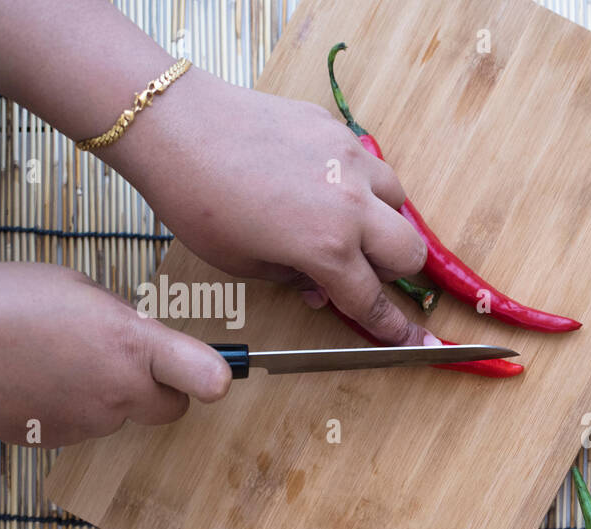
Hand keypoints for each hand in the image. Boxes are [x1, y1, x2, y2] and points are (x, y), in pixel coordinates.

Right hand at [0, 263, 231, 446]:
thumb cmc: (4, 302)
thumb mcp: (78, 289)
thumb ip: (123, 320)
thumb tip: (138, 336)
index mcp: (131, 344)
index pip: (204, 376)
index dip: (218, 377)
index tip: (221, 375)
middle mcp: (118, 391)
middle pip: (171, 408)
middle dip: (160, 390)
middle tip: (127, 363)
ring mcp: (87, 422)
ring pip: (120, 416)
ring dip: (105, 395)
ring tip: (59, 360)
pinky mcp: (54, 439)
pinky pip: (80, 425)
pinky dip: (68, 407)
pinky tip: (38, 379)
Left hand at [105, 69, 433, 345]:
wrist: (173, 124)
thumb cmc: (196, 199)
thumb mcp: (242, 263)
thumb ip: (293, 278)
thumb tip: (320, 285)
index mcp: (326, 246)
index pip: (373, 299)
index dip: (394, 328)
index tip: (417, 342)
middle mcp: (350, 204)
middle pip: (410, 251)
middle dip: (393, 271)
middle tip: (363, 271)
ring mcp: (348, 159)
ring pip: (399, 201)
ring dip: (383, 222)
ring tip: (346, 224)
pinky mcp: (335, 128)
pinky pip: (367, 163)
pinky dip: (358, 183)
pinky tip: (320, 185)